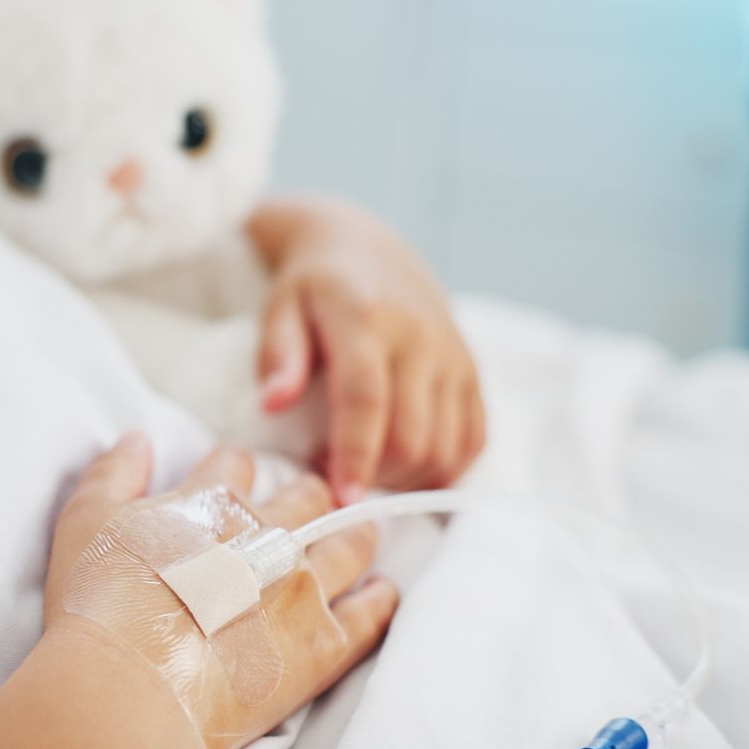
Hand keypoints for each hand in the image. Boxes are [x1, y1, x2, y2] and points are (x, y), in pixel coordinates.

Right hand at [46, 435, 398, 748]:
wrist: (133, 686)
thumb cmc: (100, 604)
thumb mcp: (85, 522)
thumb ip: (113, 472)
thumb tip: (138, 438)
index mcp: (213, 501)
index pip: (234, 464)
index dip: (233, 468)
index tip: (235, 476)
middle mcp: (268, 535)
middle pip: (306, 496)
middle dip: (306, 493)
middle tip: (307, 502)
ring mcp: (303, 589)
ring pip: (350, 544)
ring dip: (355, 535)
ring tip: (359, 534)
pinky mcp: (324, 644)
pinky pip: (371, 614)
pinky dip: (381, 599)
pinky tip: (383, 593)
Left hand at [249, 198, 486, 502]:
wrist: (370, 250)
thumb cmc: (314, 287)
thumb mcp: (281, 307)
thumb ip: (278, 355)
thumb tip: (275, 403)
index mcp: (367, 320)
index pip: (367, 399)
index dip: (356, 455)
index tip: (341, 498)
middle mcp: (421, 339)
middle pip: (413, 436)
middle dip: (377, 476)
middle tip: (337, 479)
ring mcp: (453, 357)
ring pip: (446, 447)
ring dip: (408, 480)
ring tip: (367, 471)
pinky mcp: (472, 373)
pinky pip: (473, 438)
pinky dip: (444, 469)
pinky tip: (407, 470)